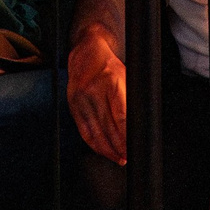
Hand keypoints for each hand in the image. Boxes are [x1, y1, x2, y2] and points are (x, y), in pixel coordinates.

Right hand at [67, 34, 129, 164]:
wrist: (87, 52)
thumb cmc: (110, 66)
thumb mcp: (125, 78)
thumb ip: (129, 101)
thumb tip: (137, 127)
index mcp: (111, 81)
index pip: (120, 116)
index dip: (126, 135)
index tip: (133, 147)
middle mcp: (94, 90)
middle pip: (107, 126)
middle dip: (119, 146)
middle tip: (128, 156)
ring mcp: (81, 98)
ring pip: (94, 131)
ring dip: (107, 149)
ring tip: (118, 157)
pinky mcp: (73, 105)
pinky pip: (83, 130)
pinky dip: (94, 143)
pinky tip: (102, 150)